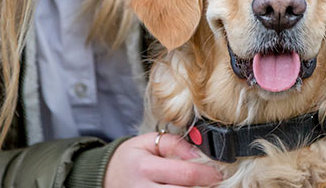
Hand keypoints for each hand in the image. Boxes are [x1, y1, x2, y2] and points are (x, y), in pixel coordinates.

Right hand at [104, 132, 221, 186]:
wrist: (106, 177)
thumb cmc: (130, 158)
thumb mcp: (147, 142)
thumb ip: (173, 143)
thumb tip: (197, 152)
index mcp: (145, 167)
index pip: (185, 173)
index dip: (207, 174)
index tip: (218, 173)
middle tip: (215, 182)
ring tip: (202, 186)